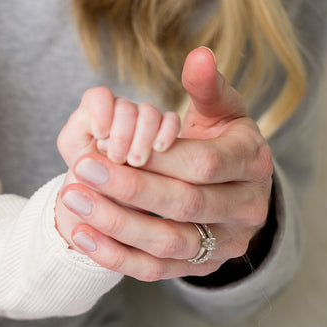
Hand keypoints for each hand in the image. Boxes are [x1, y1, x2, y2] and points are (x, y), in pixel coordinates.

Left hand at [57, 48, 273, 280]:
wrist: (232, 192)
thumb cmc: (218, 141)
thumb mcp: (220, 111)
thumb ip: (207, 86)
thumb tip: (199, 56)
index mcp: (253, 164)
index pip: (203, 165)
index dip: (156, 158)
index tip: (107, 143)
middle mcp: (247, 210)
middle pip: (184, 205)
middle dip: (128, 188)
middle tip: (81, 169)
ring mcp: (225, 244)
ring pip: (167, 243)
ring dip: (115, 224)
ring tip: (73, 200)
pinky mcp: (200, 269)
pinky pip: (153, 270)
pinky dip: (115, 256)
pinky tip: (81, 234)